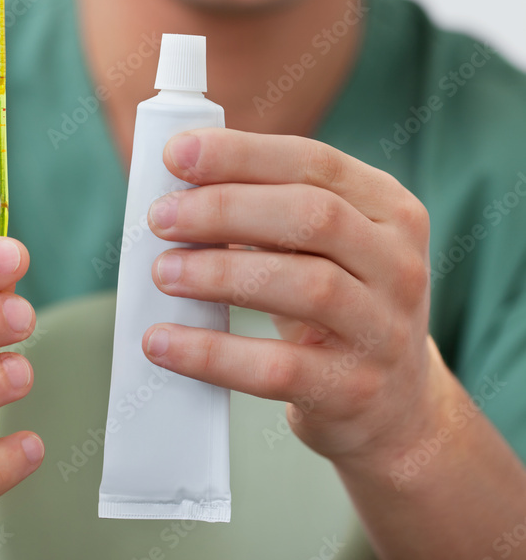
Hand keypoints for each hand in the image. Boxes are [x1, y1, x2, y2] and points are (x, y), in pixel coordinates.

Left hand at [142, 128, 437, 469]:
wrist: (395, 405)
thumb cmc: (338, 302)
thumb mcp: (325, 247)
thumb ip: (269, 209)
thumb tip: (178, 189)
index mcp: (390, 209)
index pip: (314, 163)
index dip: (241, 154)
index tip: (175, 154)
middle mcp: (398, 264)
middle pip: (312, 216)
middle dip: (225, 208)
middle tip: (161, 217)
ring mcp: (384, 330)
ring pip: (304, 286)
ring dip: (220, 273)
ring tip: (163, 272)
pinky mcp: (354, 390)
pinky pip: (276, 368)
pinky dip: (211, 352)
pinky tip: (163, 342)